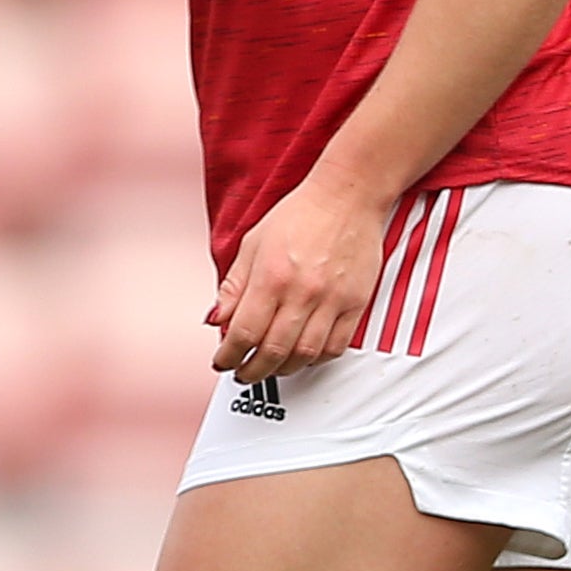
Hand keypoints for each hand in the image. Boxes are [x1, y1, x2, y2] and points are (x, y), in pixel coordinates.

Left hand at [208, 174, 391, 381]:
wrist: (347, 197)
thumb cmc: (300, 215)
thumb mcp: (252, 244)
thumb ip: (233, 286)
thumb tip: (215, 319)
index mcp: (270, 276)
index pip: (242, 333)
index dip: (228, 356)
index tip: (222, 361)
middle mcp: (301, 292)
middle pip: (272, 351)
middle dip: (252, 371)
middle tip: (243, 373)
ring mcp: (331, 300)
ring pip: (304, 355)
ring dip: (283, 369)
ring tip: (272, 367)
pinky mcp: (355, 303)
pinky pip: (335, 346)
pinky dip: (316, 358)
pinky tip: (303, 354)